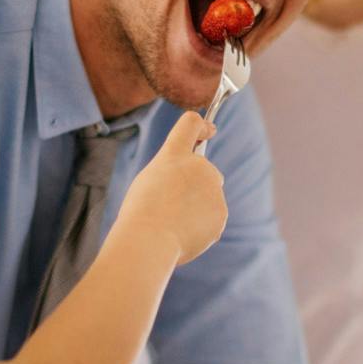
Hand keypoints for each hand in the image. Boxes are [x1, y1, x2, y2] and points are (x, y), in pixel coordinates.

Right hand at [114, 113, 225, 264]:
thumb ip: (173, 176)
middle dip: (195, 185)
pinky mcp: (221, 213)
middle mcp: (199, 166)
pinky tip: (183, 234)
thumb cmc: (141, 213)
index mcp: (175, 154)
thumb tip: (192, 191)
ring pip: (209, 197)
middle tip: (172, 205)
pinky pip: (213, 219)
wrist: (150, 240)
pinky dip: (201, 228)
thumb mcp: (150, 182)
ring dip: (196, 208)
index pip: (191, 124)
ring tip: (173, 222)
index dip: (201, 127)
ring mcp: (213, 189)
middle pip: (205, 171)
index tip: (209, 131)